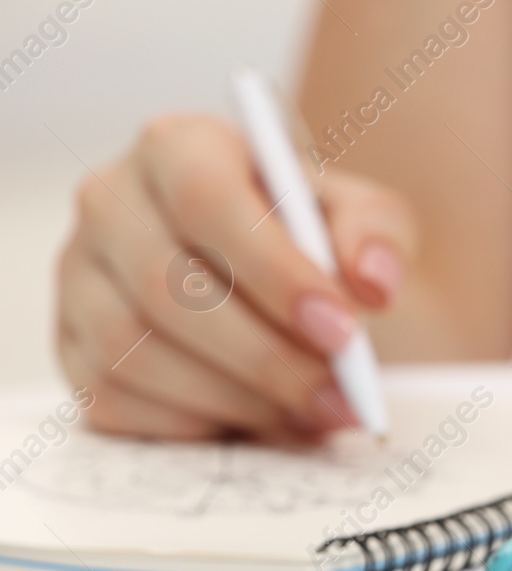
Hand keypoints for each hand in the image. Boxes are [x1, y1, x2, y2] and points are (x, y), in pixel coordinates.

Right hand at [56, 113, 416, 439]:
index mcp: (178, 146)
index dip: (274, 272)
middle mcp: (110, 202)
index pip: (206, 200)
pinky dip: (198, 424)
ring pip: (137, 352)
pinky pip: (116, 401)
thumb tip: (372, 283)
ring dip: (238, 398)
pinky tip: (261, 420)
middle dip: (267, 357)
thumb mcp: (363, 221)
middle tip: (342, 397)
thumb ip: (379, 236)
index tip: (340, 330)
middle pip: (168, 288)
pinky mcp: (72, 349)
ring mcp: (79, 278)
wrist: (281, 291)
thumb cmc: (315, 243)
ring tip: (314, 413)